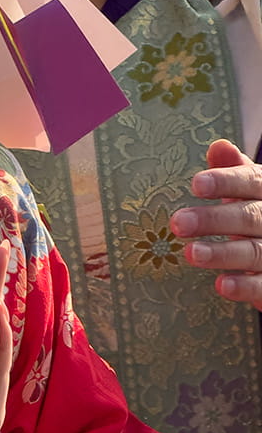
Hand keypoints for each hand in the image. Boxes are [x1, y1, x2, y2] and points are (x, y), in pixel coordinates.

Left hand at [170, 139, 261, 311]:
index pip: (251, 182)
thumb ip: (233, 169)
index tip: (196, 185)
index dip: (226, 183)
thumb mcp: (248, 188)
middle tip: (179, 223)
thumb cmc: (257, 210)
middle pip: (249, 218)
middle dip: (214, 220)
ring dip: (222, 254)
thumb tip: (219, 146)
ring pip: (254, 252)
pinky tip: (221, 285)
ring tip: (191, 253)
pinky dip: (244, 286)